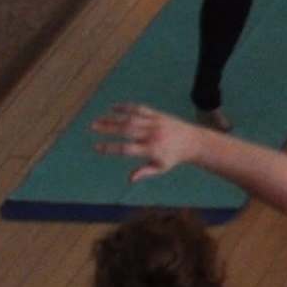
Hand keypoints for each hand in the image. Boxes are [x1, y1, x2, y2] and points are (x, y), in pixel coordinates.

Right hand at [92, 102, 207, 183]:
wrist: (193, 141)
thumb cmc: (174, 157)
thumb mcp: (161, 168)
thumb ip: (145, 172)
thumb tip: (129, 179)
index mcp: (151, 149)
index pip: (126, 149)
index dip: (110, 148)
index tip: (96, 147)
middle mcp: (152, 135)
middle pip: (126, 130)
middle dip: (108, 128)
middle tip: (93, 126)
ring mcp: (155, 123)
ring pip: (131, 118)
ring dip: (113, 118)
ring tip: (99, 119)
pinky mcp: (158, 115)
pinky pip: (141, 109)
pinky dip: (127, 107)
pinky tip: (114, 107)